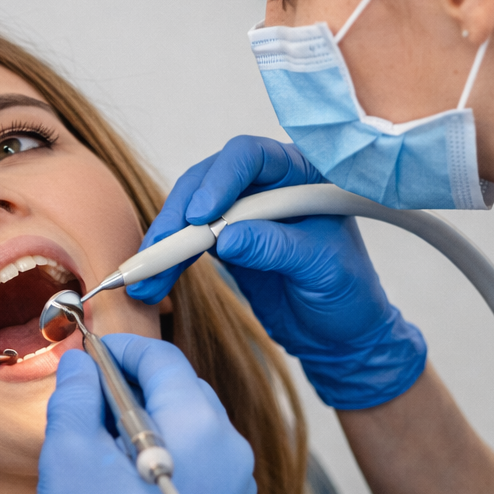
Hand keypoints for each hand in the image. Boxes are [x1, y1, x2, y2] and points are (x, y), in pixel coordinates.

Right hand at [37, 335, 257, 493]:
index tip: (93, 353)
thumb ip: (76, 395)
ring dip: (158, 424)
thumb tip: (80, 367)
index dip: (122, 350)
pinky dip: (176, 461)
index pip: (163, 360)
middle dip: (140, 386)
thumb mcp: (69, 452)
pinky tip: (137, 480)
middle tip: (96, 395)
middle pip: (185, 392)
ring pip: (198, 432)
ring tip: (111, 441)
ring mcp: (239, 490)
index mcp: (198, 425)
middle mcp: (231, 452)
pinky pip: (207, 470)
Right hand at [129, 135, 424, 408]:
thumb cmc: (348, 295)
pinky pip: (187, 243)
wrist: (342, 335)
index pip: (252, 158)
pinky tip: (152, 283)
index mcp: (301, 174)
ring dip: (164, 243)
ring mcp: (242, 213)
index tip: (201, 215)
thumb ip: (277, 248)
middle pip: (208, 181)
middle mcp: (266, 185)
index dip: (221, 179)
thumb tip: (226, 238)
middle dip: (178, 215)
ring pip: (189, 211)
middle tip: (159, 250)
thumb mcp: (322, 269)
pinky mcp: (224, 242)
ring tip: (144, 278)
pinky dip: (167, 262)